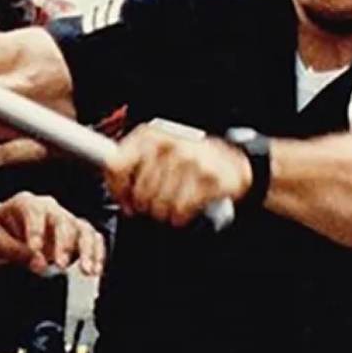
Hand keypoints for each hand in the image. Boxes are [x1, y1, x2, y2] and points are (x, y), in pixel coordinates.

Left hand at [0, 192, 103, 277]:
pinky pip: (93, 238)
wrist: (4, 234)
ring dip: (88, 251)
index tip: (36, 250)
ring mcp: (66, 220)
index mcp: (27, 204)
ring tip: (88, 271)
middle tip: (62, 265)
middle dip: (65, 245)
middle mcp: (50, 209)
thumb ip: (14, 251)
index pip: (35, 213)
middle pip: (64, 221)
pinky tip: (96, 269)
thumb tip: (39, 263)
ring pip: (84, 229)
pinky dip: (97, 253)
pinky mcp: (76, 233)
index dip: (37, 231)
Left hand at [104, 122, 249, 227]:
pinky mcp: (208, 177)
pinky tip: (183, 212)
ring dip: (163, 213)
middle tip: (154, 207)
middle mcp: (169, 143)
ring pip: (159, 203)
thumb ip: (135, 164)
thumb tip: (118, 192)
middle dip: (145, 206)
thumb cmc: (192, 160)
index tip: (126, 201)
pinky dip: (180, 216)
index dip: (117, 189)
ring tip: (170, 209)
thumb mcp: (159, 152)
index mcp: (150, 135)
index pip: (116, 165)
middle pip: (139, 191)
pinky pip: (181, 208)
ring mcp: (190, 159)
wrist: (235, 163)